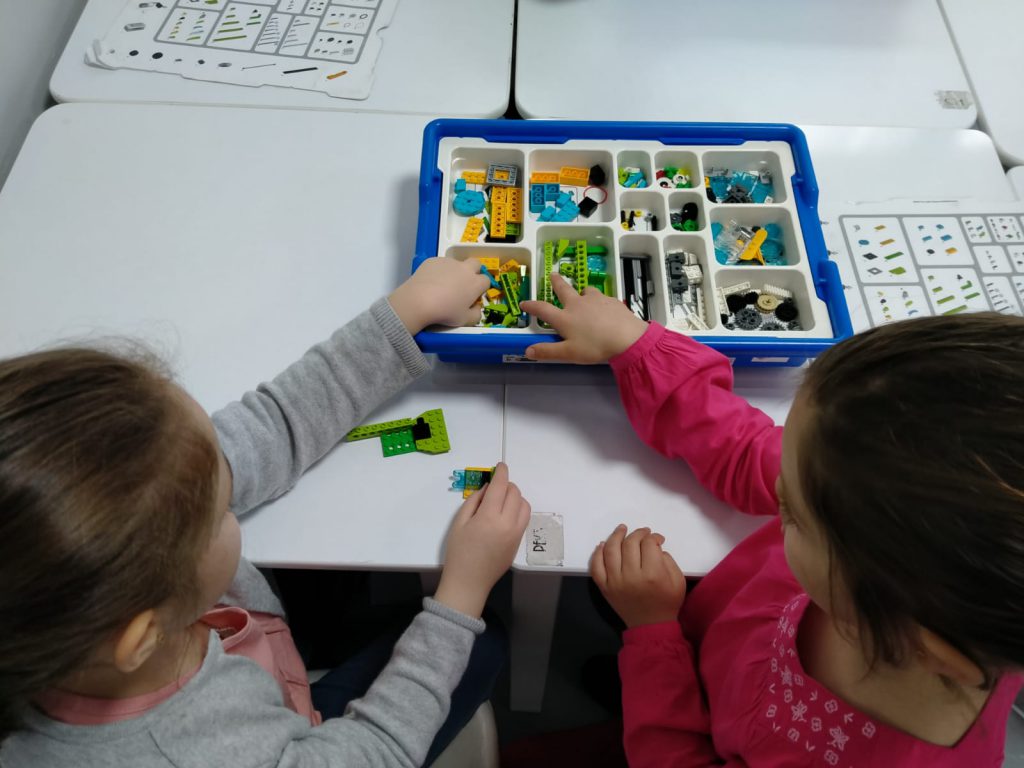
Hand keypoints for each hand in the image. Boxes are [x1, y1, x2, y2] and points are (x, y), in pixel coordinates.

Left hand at [388, 257, 490, 333]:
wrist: (419, 301)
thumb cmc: (445, 312)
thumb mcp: (464, 320)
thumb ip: (476, 315)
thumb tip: (477, 308)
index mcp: (475, 283)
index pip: (486, 280)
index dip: (481, 288)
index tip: (474, 295)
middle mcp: (465, 268)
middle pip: (476, 263)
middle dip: (473, 271)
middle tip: (464, 283)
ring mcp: (449, 262)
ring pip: (456, 263)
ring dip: (454, 271)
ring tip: (442, 285)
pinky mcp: (433, 260)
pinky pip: (440, 264)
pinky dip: (438, 271)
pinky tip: (430, 282)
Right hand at [435, 463, 530, 617]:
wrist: (469, 582)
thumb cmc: (459, 552)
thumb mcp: (459, 522)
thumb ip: (474, 501)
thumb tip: (488, 488)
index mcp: (489, 517)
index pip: (501, 486)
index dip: (501, 473)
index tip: (500, 466)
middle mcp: (507, 523)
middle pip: (515, 493)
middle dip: (507, 485)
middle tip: (495, 488)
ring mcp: (516, 533)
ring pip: (524, 505)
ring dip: (515, 497)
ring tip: (501, 501)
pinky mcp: (519, 542)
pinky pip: (524, 518)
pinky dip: (518, 509)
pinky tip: (505, 513)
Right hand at [519, 271, 647, 362]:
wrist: (627, 338)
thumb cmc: (595, 347)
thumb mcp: (569, 353)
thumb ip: (548, 351)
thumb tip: (527, 350)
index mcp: (565, 317)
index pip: (543, 309)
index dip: (531, 306)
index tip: (524, 303)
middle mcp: (578, 304)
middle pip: (564, 290)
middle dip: (556, 282)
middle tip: (552, 274)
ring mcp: (596, 300)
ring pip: (586, 291)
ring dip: (582, 292)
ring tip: (583, 295)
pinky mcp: (612, 301)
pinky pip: (602, 298)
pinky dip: (600, 302)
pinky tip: (604, 310)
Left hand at [590, 525, 686, 627]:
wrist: (650, 626)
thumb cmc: (667, 603)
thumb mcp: (678, 580)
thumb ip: (668, 559)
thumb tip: (654, 544)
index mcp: (652, 574)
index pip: (649, 544)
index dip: (653, 537)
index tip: (657, 538)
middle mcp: (631, 576)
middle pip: (630, 544)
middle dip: (638, 533)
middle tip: (643, 532)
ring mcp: (615, 582)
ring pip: (611, 550)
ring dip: (616, 536)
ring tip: (622, 529)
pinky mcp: (604, 587)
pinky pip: (596, 566)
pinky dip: (597, 553)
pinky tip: (603, 544)